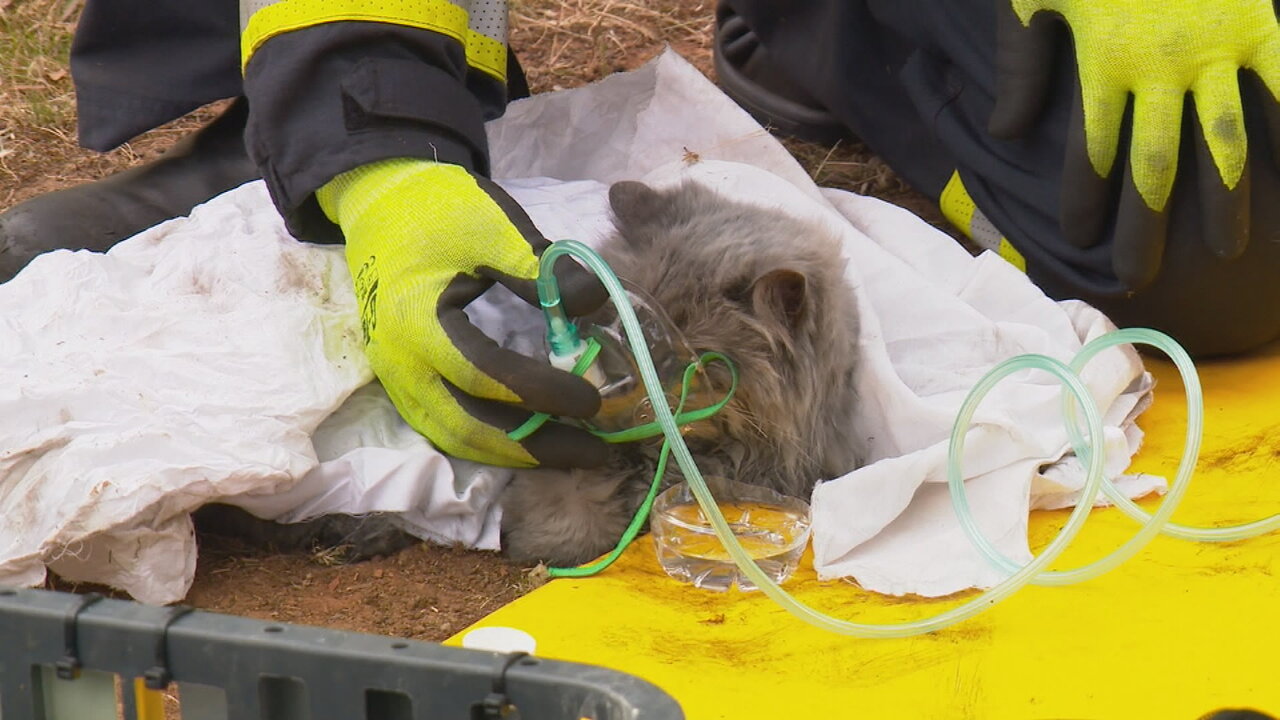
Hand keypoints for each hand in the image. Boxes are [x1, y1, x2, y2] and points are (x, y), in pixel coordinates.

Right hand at [317, 158, 608, 467]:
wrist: (382, 202)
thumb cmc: (438, 210)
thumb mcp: (494, 226)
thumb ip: (542, 269)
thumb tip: (597, 303)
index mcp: (418, 321)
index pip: (487, 375)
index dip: (542, 392)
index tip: (592, 401)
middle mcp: (400, 362)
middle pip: (470, 427)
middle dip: (535, 447)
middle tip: (594, 454)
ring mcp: (396, 377)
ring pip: (456, 438)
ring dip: (514, 453)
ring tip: (570, 453)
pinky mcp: (403, 381)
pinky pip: (446, 427)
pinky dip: (490, 442)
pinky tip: (531, 442)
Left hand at [990, 0, 1279, 289]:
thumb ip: (1020, 64)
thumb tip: (1003, 132)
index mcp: (1104, 62)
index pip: (1088, 152)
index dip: (1082, 200)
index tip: (1074, 240)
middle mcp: (1162, 68)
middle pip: (1154, 166)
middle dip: (1143, 226)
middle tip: (1135, 275)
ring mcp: (1220, 48)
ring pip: (1225, 143)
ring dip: (1225, 201)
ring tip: (1227, 248)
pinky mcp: (1262, 25)